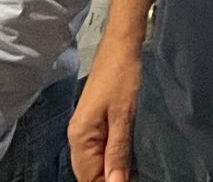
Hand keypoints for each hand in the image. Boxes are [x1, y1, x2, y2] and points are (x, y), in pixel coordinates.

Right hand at [68, 35, 143, 181]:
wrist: (121, 45)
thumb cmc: (122, 75)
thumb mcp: (123, 116)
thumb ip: (117, 151)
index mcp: (80, 137)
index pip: (89, 178)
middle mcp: (77, 136)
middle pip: (89, 173)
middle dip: (109, 180)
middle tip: (136, 178)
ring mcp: (84, 129)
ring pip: (93, 163)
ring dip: (111, 171)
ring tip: (134, 173)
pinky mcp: (94, 122)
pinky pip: (99, 150)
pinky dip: (111, 158)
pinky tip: (128, 161)